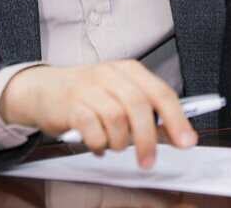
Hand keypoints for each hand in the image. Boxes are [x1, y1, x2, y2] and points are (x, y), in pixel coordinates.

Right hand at [0, 59, 196, 168]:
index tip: (187, 141)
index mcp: (129, 70)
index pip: (161, 92)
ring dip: (119, 142)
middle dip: (148, 139)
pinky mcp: (70, 104)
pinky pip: (92, 130)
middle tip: (148, 161)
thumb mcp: (120, 96)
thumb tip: (175, 134)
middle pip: (139, 106)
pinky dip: (98, 144)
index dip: (176, 119)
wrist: (43, 89)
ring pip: (116, 119)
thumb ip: (147, 112)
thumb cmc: (88, 94)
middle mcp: (110, 74)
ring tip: (113, 145)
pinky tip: (96, 145)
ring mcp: (89, 87)